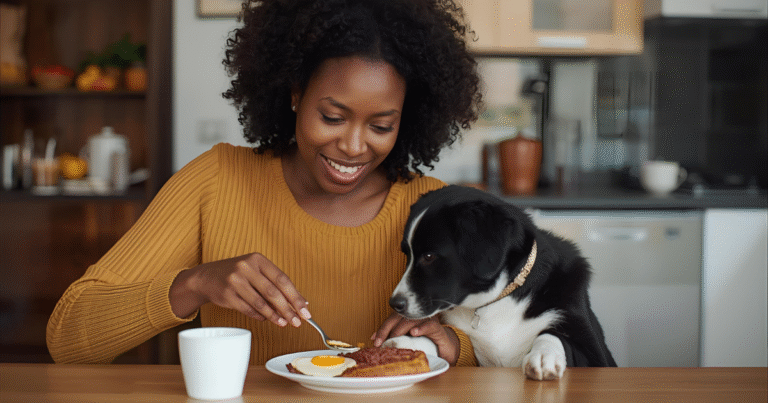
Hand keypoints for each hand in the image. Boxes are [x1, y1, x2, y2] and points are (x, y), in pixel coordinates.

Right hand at [169, 253, 310, 326]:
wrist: (207, 277)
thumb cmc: (239, 274)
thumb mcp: (256, 271)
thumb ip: (277, 284)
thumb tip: (301, 302)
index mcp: (258, 259)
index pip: (282, 279)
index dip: (295, 296)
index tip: (305, 309)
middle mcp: (246, 267)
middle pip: (273, 292)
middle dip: (288, 309)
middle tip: (298, 321)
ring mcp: (235, 281)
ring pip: (260, 303)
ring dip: (274, 316)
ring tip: (284, 323)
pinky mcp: (227, 295)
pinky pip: (248, 309)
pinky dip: (260, 316)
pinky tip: (267, 319)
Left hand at [371, 312, 459, 364]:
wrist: (444, 347)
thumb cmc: (425, 342)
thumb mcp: (407, 340)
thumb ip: (393, 337)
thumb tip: (374, 339)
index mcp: (408, 317)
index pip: (392, 319)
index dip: (382, 328)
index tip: (374, 340)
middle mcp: (416, 316)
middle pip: (399, 317)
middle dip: (387, 329)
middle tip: (381, 342)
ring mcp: (427, 320)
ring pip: (411, 320)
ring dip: (400, 329)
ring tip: (394, 339)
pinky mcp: (437, 327)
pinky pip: (428, 325)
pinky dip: (420, 328)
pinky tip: (414, 333)